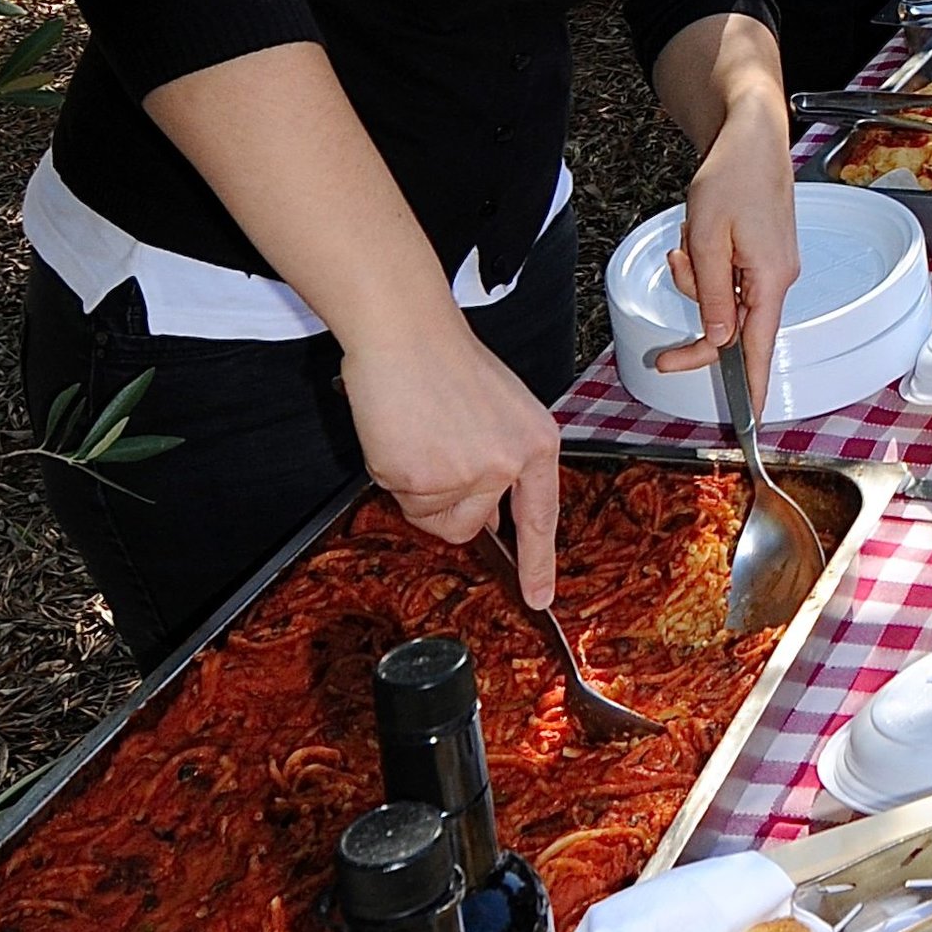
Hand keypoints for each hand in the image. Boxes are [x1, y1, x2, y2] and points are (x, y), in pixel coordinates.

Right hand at [341, 317, 565, 605]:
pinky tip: (398, 435)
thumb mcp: (499, 411)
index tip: (540, 598)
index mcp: (537, 444)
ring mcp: (471, 475)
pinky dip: (391, 473)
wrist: (406, 332)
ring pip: (431, 517)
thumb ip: (501, 461)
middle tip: (431, 447)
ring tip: (416, 435)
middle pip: (468, 526)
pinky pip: (401, 501)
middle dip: (442, 502)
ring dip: (415, 488)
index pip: (541, 516)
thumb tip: (484, 517)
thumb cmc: (444, 362)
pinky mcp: (427, 480)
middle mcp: (511, 464)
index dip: (540, 562)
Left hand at [656, 87, 802, 411]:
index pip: (759, 348)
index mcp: (769, 279)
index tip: (749, 423)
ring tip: (690, 240)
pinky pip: (725, 276)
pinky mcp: (761, 255)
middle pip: (730, 327)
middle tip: (661, 355)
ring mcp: (771, 267)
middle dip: (694, 321)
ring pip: (721, 299)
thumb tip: (718, 339)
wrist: (752, 137)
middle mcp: (777, 279)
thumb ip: (711, 295)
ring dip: (696, 276)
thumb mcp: (709, 238)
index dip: (753, 389)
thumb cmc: (732, 177)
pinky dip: (706, 262)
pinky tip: (700, 234)